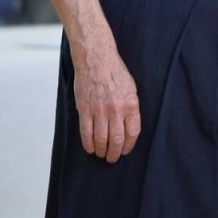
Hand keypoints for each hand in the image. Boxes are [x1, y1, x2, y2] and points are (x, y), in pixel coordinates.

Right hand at [73, 45, 141, 162]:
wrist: (96, 59)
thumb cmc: (114, 71)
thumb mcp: (131, 88)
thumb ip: (131, 108)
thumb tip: (128, 126)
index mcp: (131, 104)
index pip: (132, 133)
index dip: (128, 145)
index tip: (125, 150)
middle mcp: (116, 110)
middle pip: (116, 140)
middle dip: (114, 153)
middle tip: (112, 158)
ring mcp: (100, 110)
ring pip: (101, 139)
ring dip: (102, 150)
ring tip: (101, 154)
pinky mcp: (85, 109)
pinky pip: (86, 132)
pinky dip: (88, 144)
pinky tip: (90, 148)